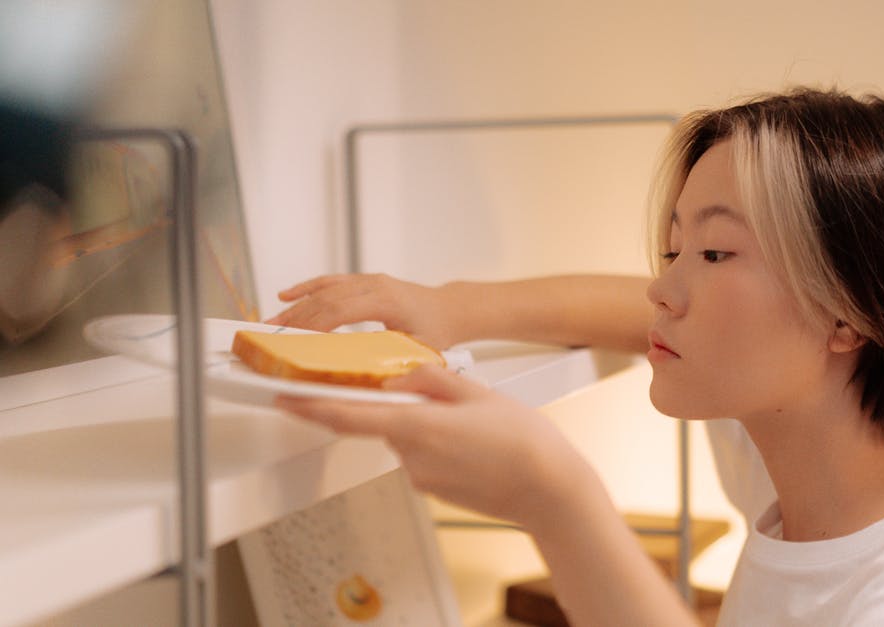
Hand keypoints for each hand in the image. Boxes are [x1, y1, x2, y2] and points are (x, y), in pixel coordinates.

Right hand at [264, 273, 462, 348]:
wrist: (449, 308)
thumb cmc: (438, 330)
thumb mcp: (417, 349)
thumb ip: (390, 359)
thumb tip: (362, 378)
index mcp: (387, 301)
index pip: (342, 311)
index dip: (316, 325)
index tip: (295, 340)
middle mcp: (375, 285)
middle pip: (327, 299)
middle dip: (297, 318)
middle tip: (272, 334)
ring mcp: (368, 280)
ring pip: (325, 290)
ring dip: (297, 306)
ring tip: (272, 321)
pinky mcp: (364, 281)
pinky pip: (331, 282)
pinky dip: (307, 288)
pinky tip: (287, 296)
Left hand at [273, 365, 592, 526]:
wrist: (549, 490)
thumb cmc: (523, 443)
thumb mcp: (476, 391)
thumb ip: (430, 378)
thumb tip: (400, 374)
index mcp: (416, 427)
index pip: (348, 416)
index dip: (310, 406)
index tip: (284, 397)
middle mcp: (412, 456)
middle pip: (384, 421)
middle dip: (400, 405)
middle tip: (443, 398)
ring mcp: (422, 477)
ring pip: (407, 437)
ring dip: (425, 424)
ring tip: (473, 423)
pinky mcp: (434, 488)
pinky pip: (424, 456)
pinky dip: (438, 443)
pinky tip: (473, 442)